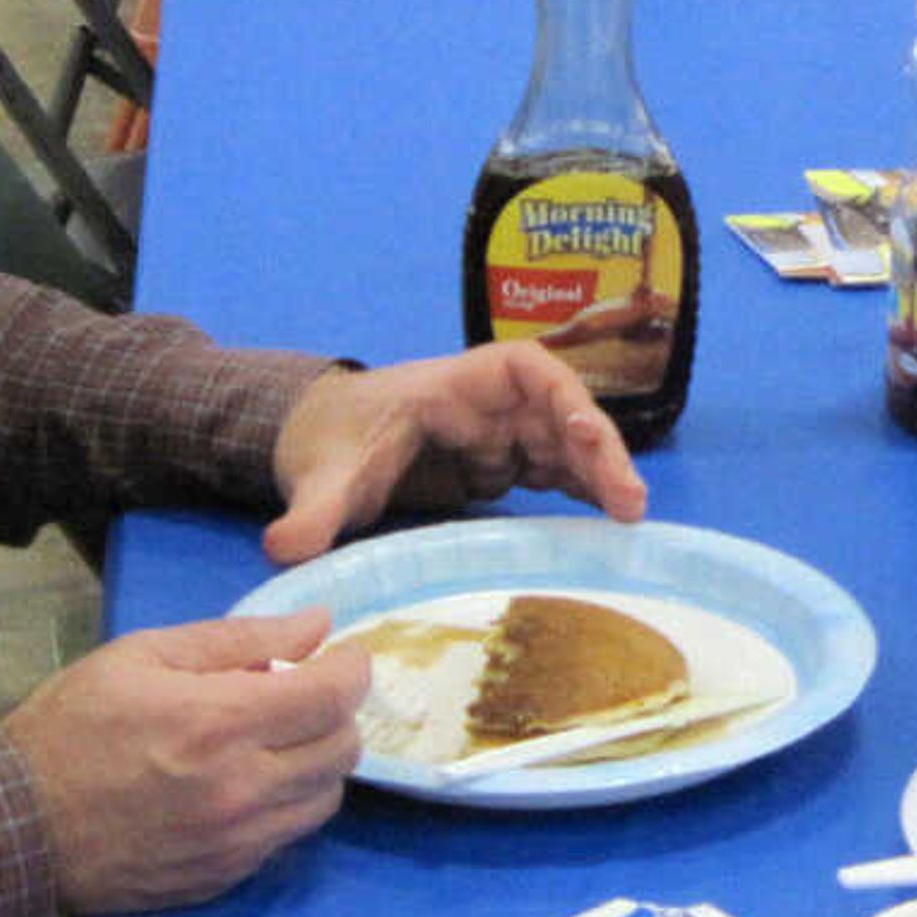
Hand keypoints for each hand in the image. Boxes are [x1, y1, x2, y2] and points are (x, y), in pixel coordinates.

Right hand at [9, 610, 361, 912]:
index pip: (333, 697)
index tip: (341, 656)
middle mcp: (242, 788)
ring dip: (317, 763)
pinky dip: (286, 804)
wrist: (15, 827)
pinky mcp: (225, 877)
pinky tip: (248, 784)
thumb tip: (316, 626)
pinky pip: (288, 836)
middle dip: (336, 714)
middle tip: (303, 695)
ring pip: (326, 798)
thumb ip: (239, 639)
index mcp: (220, 722)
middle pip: (343, 750)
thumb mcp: (143, 656)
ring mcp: (236, 841)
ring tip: (275, 741)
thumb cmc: (70, 728)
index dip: (351, 669)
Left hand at [264, 348, 647, 565]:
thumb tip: (284, 547)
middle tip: (629, 502)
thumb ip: (311, 510)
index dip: (562, 393)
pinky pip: (553, 473)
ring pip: (566, 445)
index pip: (524, 369)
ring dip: (600, 474)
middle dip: (598, 448)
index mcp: (454, 385)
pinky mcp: (501, 466)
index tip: (581, 429)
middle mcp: (489, 404)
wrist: (317, 444)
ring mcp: (500, 435)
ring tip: (632, 518)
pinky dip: (581, 492)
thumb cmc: (327, 440)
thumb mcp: (318, 476)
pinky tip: (609, 522)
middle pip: (562, 411)